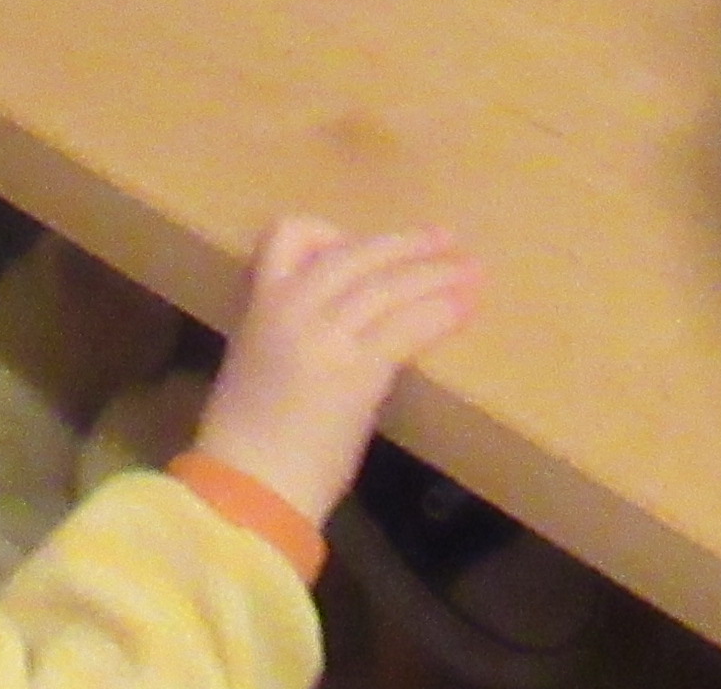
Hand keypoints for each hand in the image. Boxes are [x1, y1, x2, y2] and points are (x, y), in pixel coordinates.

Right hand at [185, 219, 480, 522]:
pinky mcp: (356, 372)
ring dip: (436, 276)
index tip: (359, 246)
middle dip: (406, 246)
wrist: (248, 488)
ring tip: (472, 273)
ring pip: (388, 286)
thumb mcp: (260, 363)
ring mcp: (325, 336)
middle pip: (358, 254)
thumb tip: (352, 321)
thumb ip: (298, 332)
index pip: (289, 233)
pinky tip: (464, 310)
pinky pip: (404, 328)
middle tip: (446, 240)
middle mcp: (292, 307)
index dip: (329, 232)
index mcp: (261, 303)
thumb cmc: (248, 441)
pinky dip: (439, 314)